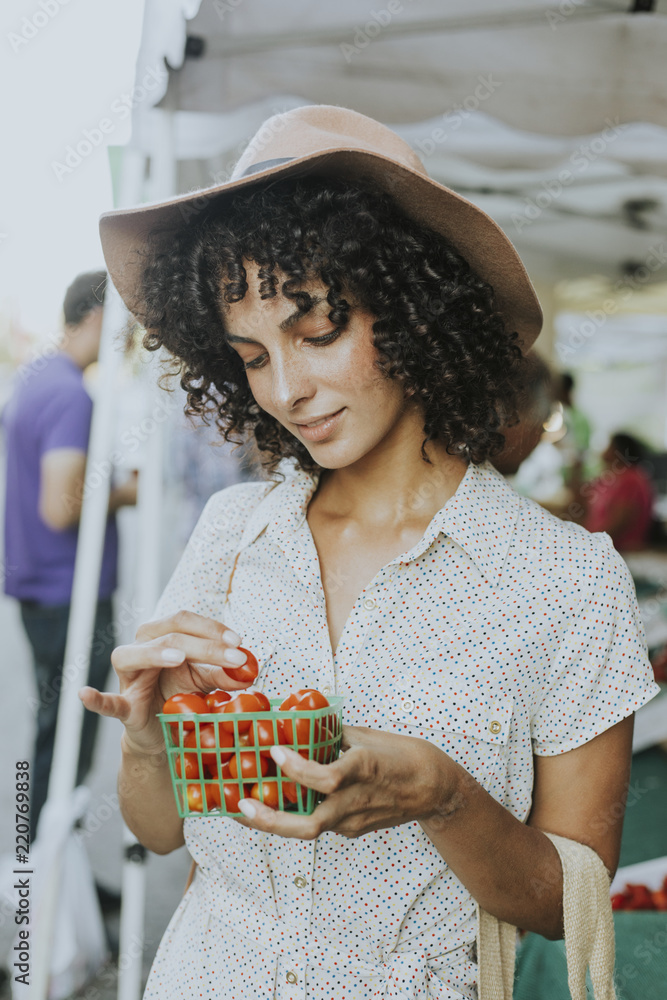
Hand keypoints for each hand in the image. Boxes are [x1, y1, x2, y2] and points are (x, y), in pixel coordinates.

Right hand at [78, 609, 252, 755]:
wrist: (163, 733)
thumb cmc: (181, 696)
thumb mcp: (205, 682)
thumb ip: (223, 675)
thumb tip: (246, 669)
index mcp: (162, 637)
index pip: (184, 621)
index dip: (211, 628)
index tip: (239, 642)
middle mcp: (141, 649)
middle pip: (168, 635)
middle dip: (204, 644)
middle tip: (234, 656)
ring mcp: (129, 677)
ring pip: (133, 655)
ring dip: (156, 653)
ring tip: (179, 657)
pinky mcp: (123, 705)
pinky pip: (107, 701)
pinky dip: (96, 699)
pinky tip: (86, 694)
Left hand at [236, 725, 460, 837]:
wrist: (435, 789)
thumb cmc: (404, 755)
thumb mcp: (368, 737)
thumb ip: (334, 735)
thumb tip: (299, 724)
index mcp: (364, 770)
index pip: (327, 778)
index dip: (297, 768)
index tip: (275, 752)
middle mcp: (356, 802)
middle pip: (309, 825)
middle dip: (271, 821)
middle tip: (242, 806)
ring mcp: (354, 821)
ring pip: (309, 829)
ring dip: (274, 821)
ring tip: (244, 808)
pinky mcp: (353, 830)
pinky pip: (319, 823)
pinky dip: (294, 815)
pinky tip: (275, 803)